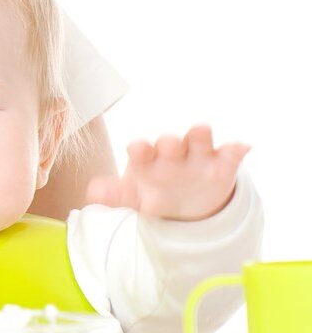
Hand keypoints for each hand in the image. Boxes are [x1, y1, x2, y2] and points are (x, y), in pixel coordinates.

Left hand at [85, 125, 248, 220]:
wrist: (188, 202)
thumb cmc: (154, 191)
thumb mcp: (135, 196)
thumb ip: (115, 195)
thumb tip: (92, 193)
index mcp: (147, 159)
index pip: (141, 150)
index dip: (139, 149)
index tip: (138, 149)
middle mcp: (171, 152)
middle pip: (170, 142)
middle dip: (169, 142)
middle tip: (169, 144)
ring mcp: (197, 155)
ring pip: (199, 139)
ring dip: (200, 134)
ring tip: (201, 130)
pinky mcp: (222, 163)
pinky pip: (231, 153)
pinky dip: (236, 149)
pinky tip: (242, 148)